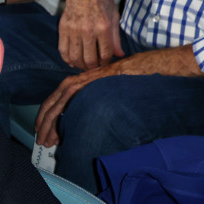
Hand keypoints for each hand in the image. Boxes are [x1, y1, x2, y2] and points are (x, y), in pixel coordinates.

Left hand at [34, 46, 201, 146]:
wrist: (162, 64)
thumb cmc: (145, 78)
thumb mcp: (119, 93)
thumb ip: (105, 101)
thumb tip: (95, 120)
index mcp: (89, 81)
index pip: (62, 98)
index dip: (51, 114)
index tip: (45, 131)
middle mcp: (87, 77)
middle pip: (57, 99)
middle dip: (46, 120)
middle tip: (41, 139)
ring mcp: (92, 76)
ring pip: (61, 98)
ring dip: (51, 119)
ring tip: (47, 138)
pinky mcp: (99, 78)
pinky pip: (75, 93)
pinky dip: (64, 108)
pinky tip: (59, 124)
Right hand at [58, 0, 122, 69]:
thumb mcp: (114, 17)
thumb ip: (115, 38)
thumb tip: (119, 54)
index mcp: (103, 27)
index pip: (105, 54)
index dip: (106, 62)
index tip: (105, 63)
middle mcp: (88, 30)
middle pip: (89, 59)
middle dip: (93, 67)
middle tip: (95, 67)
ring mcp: (73, 30)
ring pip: (75, 58)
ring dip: (80, 65)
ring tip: (84, 65)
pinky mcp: (63, 28)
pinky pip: (63, 50)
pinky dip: (67, 59)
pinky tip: (72, 60)